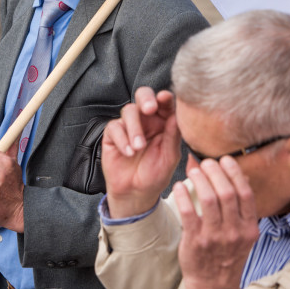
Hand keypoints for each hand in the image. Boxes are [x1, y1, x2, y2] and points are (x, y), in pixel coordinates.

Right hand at [101, 87, 180, 217]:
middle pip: (143, 95)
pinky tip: (128, 152)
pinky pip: (114, 127)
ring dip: (134, 128)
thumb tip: (177, 115)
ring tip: (138, 147)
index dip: (165, 98)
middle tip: (149, 108)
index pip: (164, 103)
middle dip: (146, 98)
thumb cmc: (156, 174)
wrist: (136, 193)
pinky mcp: (113, 134)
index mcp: (163, 121)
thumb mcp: (170, 157)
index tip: (165, 98)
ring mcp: (129, 125)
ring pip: (129, 111)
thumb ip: (173, 136)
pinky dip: (121, 139)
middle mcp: (146, 119)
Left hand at [174, 157, 259, 288]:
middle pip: (227, 193)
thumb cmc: (227, 252)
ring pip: (209, 199)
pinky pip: (189, 213)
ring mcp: (215, 237)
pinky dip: (183, 196)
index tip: (225, 159)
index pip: (245, 193)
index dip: (235, 172)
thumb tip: (232, 173)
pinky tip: (179, 187)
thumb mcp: (242, 232)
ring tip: (193, 170)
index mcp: (249, 227)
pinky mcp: (196, 241)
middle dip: (215, 172)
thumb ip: (239, 205)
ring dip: (200, 179)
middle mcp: (235, 232)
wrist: (214, 283)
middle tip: (207, 162)